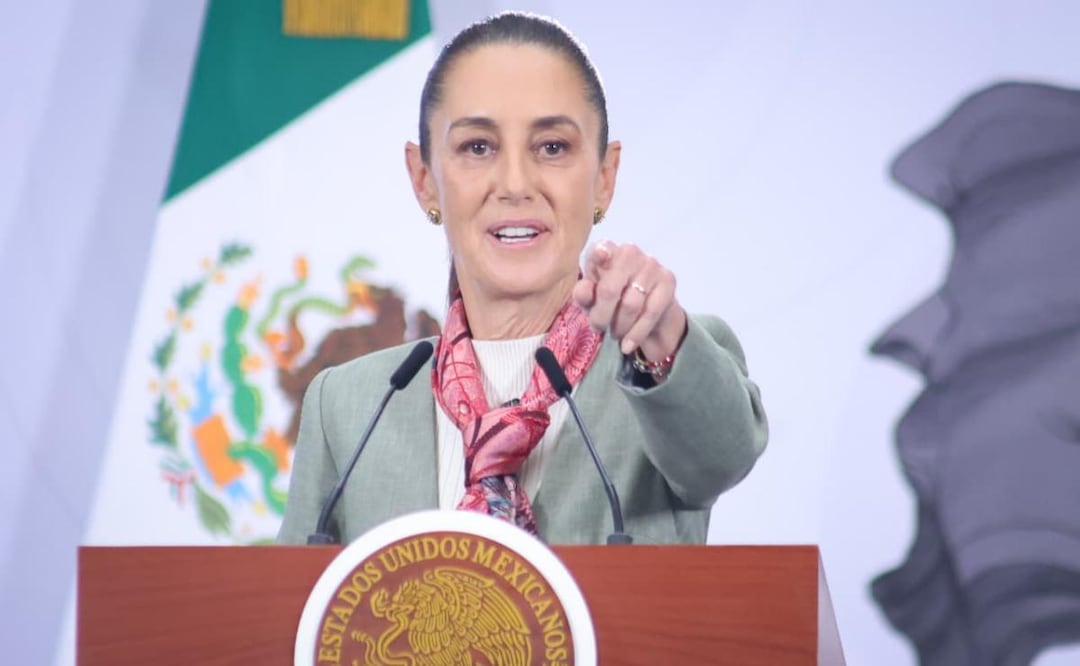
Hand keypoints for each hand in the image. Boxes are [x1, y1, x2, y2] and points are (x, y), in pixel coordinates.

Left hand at [572, 240, 687, 360]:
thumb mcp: (591, 301)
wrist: (649, 314)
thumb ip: (583, 295)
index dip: (598, 254)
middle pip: (609, 290)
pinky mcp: (668, 280)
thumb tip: (584, 291)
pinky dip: (636, 333)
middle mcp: (629, 251)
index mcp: (606, 250)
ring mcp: (651, 264)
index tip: (599, 257)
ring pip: (630, 305)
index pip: (599, 251)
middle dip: (601, 316)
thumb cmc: (612, 302)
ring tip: (615, 334)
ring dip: (619, 326)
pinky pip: (650, 312)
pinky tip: (627, 345)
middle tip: (599, 328)